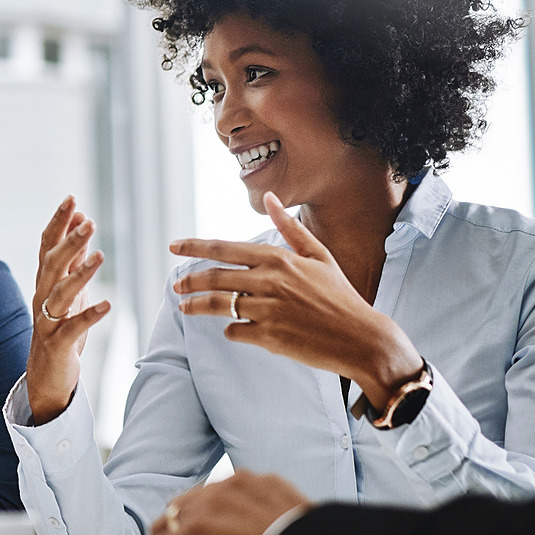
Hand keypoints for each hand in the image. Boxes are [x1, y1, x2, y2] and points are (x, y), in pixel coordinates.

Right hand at [26, 196, 112, 424]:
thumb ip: (73, 259)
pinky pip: (73, 327)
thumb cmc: (60, 329)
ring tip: (100, 255)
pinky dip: (90, 315)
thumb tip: (81, 223)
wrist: (46, 376)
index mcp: (45, 282)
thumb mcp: (68, 290)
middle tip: (88, 221)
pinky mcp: (58, 344)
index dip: (58, 222)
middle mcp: (41, 297)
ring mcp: (47, 321)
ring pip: (60, 293)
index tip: (72, 199)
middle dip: (69, 242)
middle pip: (51, 264)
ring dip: (80, 273)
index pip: (47, 246)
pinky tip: (108, 305)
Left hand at [169, 192, 422, 407]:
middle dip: (189, 281)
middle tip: (176, 286)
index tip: (173, 246)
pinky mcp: (269, 337)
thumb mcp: (319, 255)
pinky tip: (232, 330)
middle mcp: (270, 281)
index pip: (225, 248)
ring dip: (197, 306)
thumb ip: (289, 228)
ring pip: (218, 305)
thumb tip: (270, 197)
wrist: (361, 337)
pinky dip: (230, 330)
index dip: (194, 247)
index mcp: (279, 258)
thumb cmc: (339, 296)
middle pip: (214, 277)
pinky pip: (235, 331)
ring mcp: (268, 310)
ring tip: (185, 307)